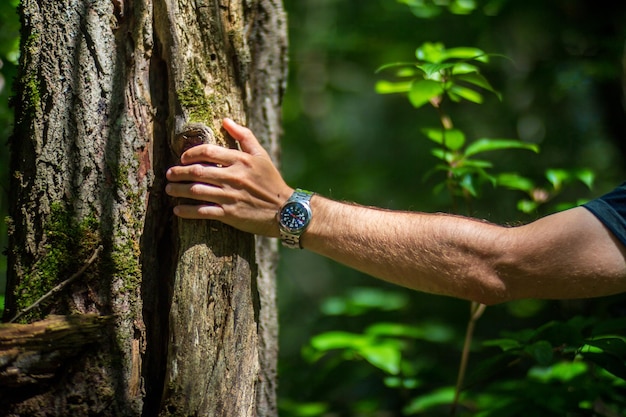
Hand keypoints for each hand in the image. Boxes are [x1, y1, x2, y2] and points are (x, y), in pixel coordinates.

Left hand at [165, 118, 292, 236]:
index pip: (207, 152)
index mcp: (240, 160)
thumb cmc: (272, 181)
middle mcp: (233, 177)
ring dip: (178, 190)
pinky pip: (203, 212)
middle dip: (178, 172)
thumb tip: (225, 120)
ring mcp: (230, 196)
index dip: (190, 154)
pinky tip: (177, 210)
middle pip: (197, 172)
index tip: (183, 158)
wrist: (285, 211)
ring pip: (196, 191)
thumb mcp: (261, 155)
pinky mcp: (230, 214)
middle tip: (169, 174)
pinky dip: (187, 211)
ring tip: (169, 190)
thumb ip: (244, 136)